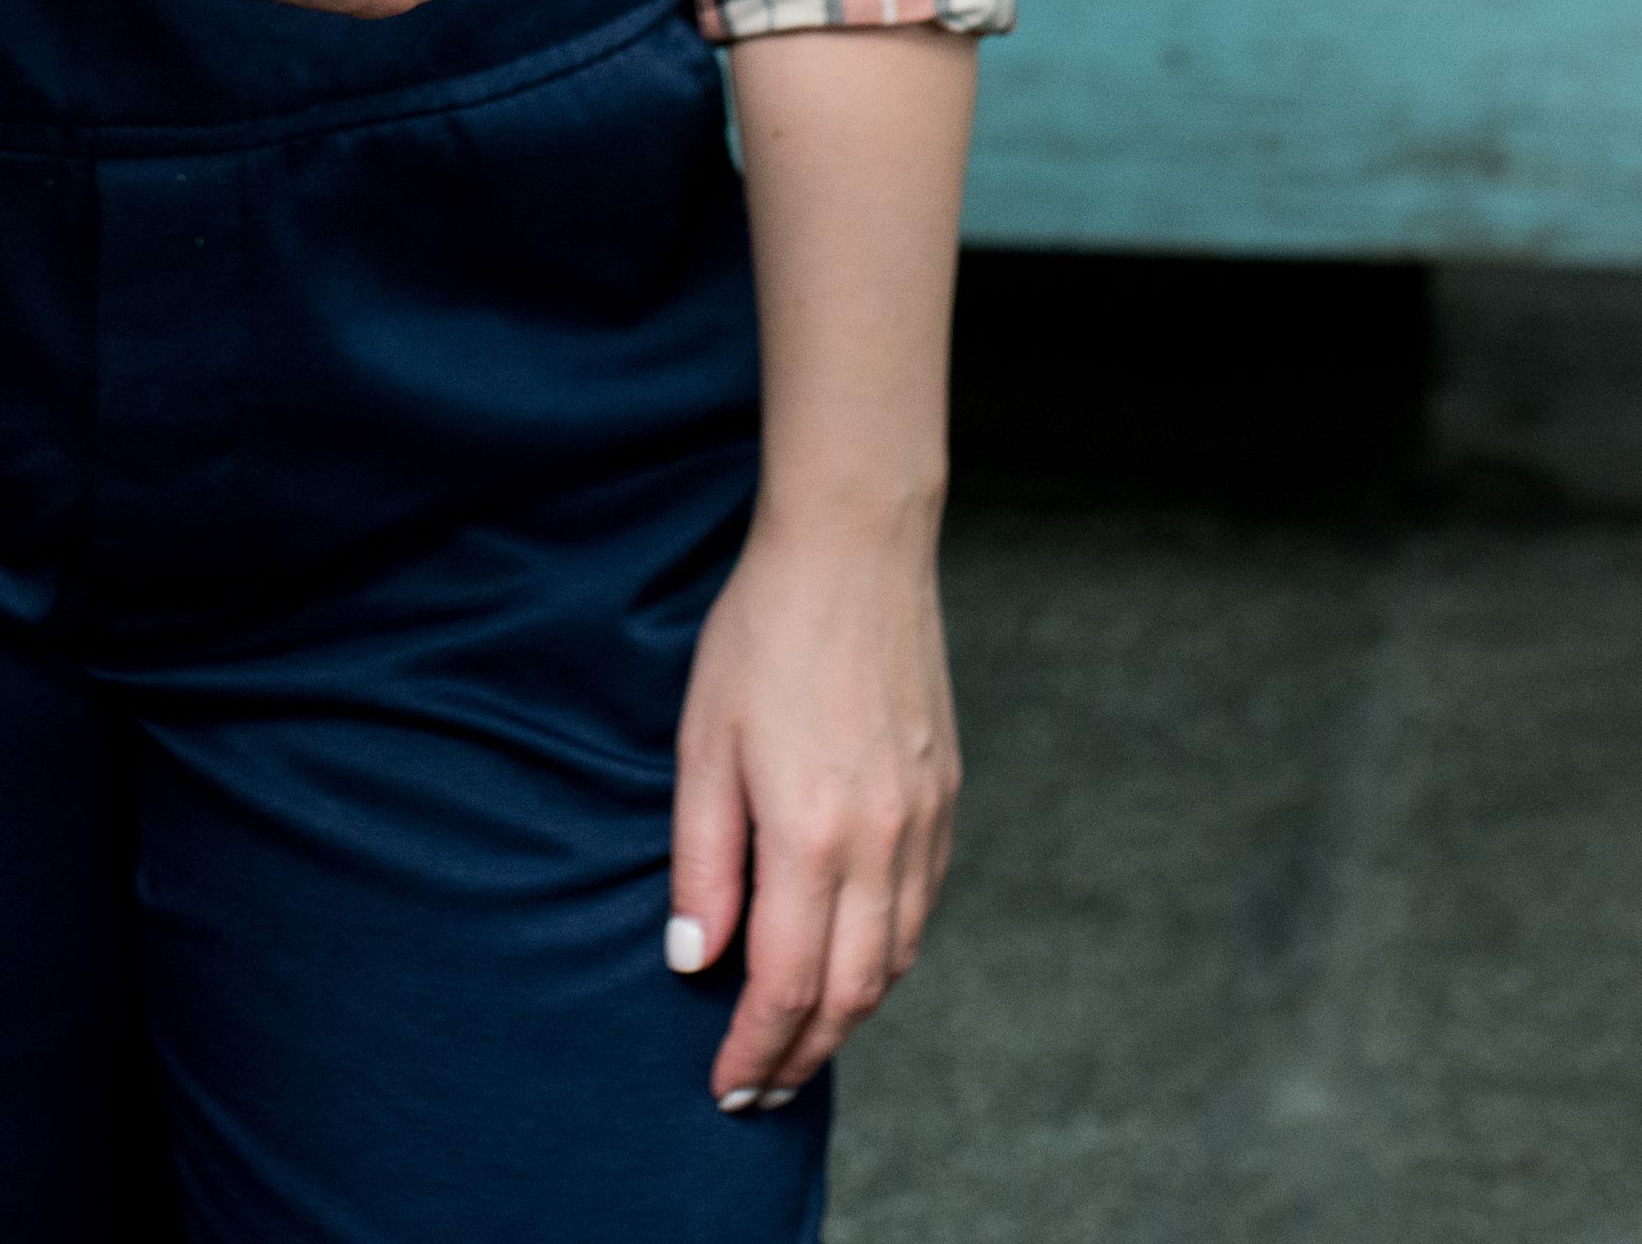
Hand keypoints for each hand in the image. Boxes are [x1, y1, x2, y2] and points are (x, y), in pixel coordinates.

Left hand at [671, 498, 958, 1109]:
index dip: (753, 1049)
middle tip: (756, 1091)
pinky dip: (884, 959)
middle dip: (800, 1057)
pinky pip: (920, 909)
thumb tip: (696, 961)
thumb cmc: (761, 636)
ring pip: (894, 961)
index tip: (723, 1084)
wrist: (854, 549)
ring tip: (797, 1044)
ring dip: (845, 1018)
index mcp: (814, 837)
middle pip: (849, 995)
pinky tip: (848, 963)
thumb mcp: (703, 747)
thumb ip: (702, 864)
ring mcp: (924, 822)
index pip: (786, 987)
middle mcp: (883, 844)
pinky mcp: (945, 798)